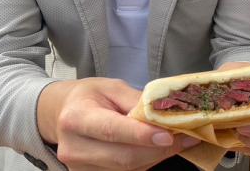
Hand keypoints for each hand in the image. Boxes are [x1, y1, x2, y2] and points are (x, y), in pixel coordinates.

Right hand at [37, 78, 199, 169]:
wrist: (62, 114)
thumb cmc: (90, 97)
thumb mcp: (112, 87)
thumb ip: (136, 101)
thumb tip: (165, 114)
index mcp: (76, 118)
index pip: (112, 130)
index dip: (141, 136)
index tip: (168, 135)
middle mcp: (74, 148)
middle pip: (122, 157)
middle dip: (159, 149)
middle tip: (187, 138)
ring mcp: (79, 168)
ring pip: (127, 169)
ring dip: (157, 156)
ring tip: (181, 141)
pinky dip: (148, 161)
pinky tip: (161, 148)